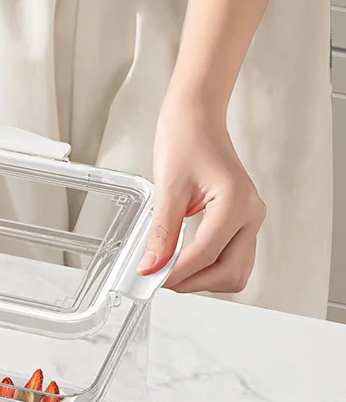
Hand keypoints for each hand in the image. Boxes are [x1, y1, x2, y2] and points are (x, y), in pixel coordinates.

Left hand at [137, 96, 265, 293]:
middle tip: (159, 277)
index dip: (176, 272)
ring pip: (234, 271)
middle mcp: (251, 215)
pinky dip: (208, 268)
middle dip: (193, 281)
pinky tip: (183, 262)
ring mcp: (250, 220)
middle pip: (229, 272)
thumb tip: (151, 265)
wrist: (197, 119)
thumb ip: (161, 233)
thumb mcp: (167, 189)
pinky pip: (231, 259)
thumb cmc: (186, 140)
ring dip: (203, 279)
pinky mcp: (242, 223)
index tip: (150, 278)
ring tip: (170, 271)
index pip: (206, 254)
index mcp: (236, 204)